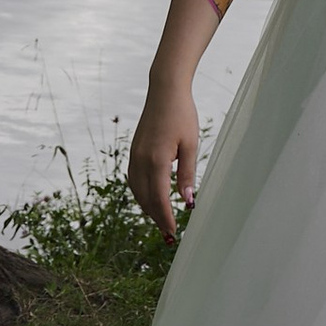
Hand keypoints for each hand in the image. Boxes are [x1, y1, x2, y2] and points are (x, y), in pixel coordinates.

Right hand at [128, 73, 199, 242]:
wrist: (165, 90)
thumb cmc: (182, 114)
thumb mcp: (191, 144)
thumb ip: (188, 174)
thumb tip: (188, 202)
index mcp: (156, 160)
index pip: (159, 199)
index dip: (165, 218)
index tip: (173, 234)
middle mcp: (141, 160)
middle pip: (146, 199)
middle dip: (157, 218)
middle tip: (168, 234)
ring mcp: (134, 155)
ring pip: (137, 191)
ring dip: (148, 208)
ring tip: (161, 220)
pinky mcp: (133, 151)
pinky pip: (133, 180)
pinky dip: (141, 194)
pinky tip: (150, 198)